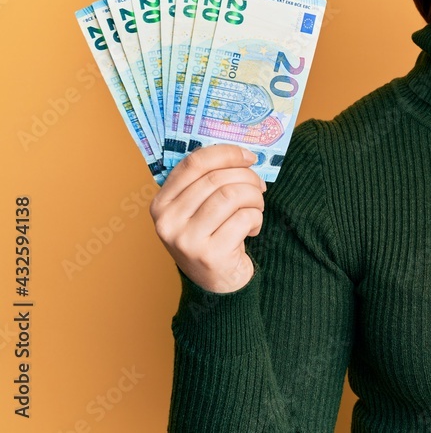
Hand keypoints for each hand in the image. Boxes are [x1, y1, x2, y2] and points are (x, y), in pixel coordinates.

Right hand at [149, 145, 266, 292]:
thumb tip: (240, 154)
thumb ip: (205, 183)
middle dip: (247, 177)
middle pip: (216, 178)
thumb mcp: (196, 211)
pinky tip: (252, 229)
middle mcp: (168, 221)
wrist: (217, 286)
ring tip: (256, 207)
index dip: (226, 153)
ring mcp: (187, 239)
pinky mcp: (210, 254)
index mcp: (161, 204)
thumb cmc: (211, 238)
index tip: (249, 156)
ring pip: (232, 195)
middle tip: (260, 186)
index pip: (194, 163)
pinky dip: (256, 218)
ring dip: (254, 197)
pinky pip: (244, 218)